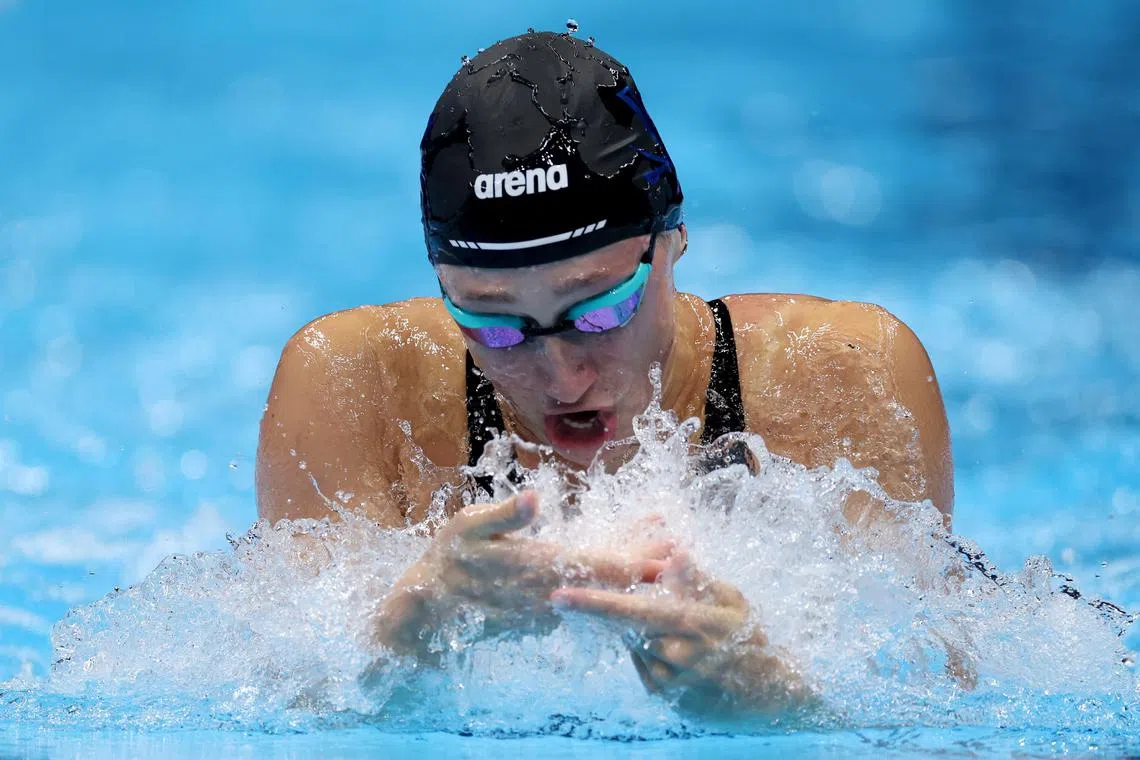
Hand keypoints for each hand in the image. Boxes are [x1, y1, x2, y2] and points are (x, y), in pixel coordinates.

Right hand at [373, 490, 670, 661]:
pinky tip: (618, 576)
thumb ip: (504, 515)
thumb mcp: (467, 528)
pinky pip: (582, 601)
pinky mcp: (541, 619)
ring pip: (598, 592)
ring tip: (660, 558)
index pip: (600, 561)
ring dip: (627, 575)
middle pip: (609, 579)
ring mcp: (548, 610)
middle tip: (681, 549)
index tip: (669, 542)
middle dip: (645, 562)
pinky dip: (603, 587)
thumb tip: (535, 497)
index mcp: (539, 567)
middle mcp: (551, 593)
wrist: (427, 617)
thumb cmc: (446, 563)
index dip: (637, 552)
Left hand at [551, 551, 809, 715]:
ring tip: (676, 630)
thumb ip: (697, 577)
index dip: (592, 603)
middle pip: (626, 627)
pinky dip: (649, 652)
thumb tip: (674, 551)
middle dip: (618, 611)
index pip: (631, 610)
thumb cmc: (749, 636)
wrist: (768, 694)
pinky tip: (675, 650)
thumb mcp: (731, 600)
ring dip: (641, 632)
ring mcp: (670, 679)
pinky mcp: (664, 696)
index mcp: (691, 621)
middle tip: (633, 602)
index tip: (558, 596)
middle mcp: (677, 654)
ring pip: (633, 645)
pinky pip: (641, 665)